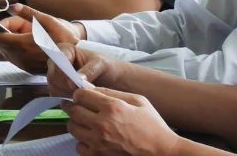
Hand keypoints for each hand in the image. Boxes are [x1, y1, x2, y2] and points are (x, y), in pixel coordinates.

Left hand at [0, 3, 82, 74]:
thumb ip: (28, 13)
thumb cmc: (63, 38)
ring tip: (23, 32)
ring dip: (8, 41)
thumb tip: (13, 6)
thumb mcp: (47, 21)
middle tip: (15, 22)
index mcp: (23, 44)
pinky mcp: (29, 70)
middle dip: (3, 32)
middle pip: (1, 44)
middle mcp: (21, 57)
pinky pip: (14, 58)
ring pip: (6, 52)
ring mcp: (25, 65)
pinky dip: (14, 49)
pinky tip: (26, 41)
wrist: (76, 58)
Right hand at [48, 43, 120, 97]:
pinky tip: (80, 97)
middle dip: (67, 86)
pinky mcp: (57, 86)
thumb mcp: (101, 65)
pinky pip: (56, 94)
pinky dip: (67, 98)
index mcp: (65, 50)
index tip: (75, 83)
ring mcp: (55, 75)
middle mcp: (56, 61)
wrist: (110, 77)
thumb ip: (89, 71)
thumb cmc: (106, 66)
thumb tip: (76, 80)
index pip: (57, 61)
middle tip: (83, 91)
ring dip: (67, 93)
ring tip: (84, 94)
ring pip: (53, 87)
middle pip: (52, 76)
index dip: (64, 73)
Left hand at [67, 87, 183, 155]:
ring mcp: (99, 142)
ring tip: (85, 122)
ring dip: (76, 123)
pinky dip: (82, 142)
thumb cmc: (153, 126)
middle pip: (72, 111)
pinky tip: (92, 138)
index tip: (81, 96)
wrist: (163, 153)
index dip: (79, 94)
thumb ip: (112, 92)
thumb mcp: (138, 101)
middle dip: (73, 106)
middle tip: (77, 107)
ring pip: (72, 128)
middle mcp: (102, 125)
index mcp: (112, 107)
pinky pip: (79, 146)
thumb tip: (89, 87)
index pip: (80, 95)